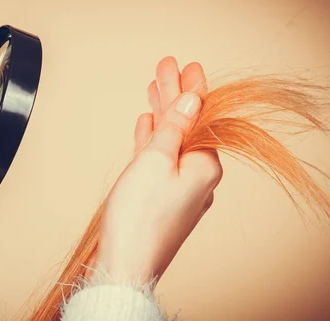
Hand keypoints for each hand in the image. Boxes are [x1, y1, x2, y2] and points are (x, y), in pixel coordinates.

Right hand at [94, 57, 222, 284]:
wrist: (125, 265)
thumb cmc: (138, 218)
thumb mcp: (154, 160)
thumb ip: (173, 128)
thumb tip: (192, 100)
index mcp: (204, 166)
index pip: (199, 117)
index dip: (190, 88)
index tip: (186, 66)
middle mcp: (198, 177)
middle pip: (186, 126)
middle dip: (173, 97)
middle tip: (165, 69)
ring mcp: (180, 189)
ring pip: (171, 142)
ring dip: (162, 117)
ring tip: (153, 91)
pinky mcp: (163, 199)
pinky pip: (161, 162)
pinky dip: (154, 142)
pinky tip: (147, 127)